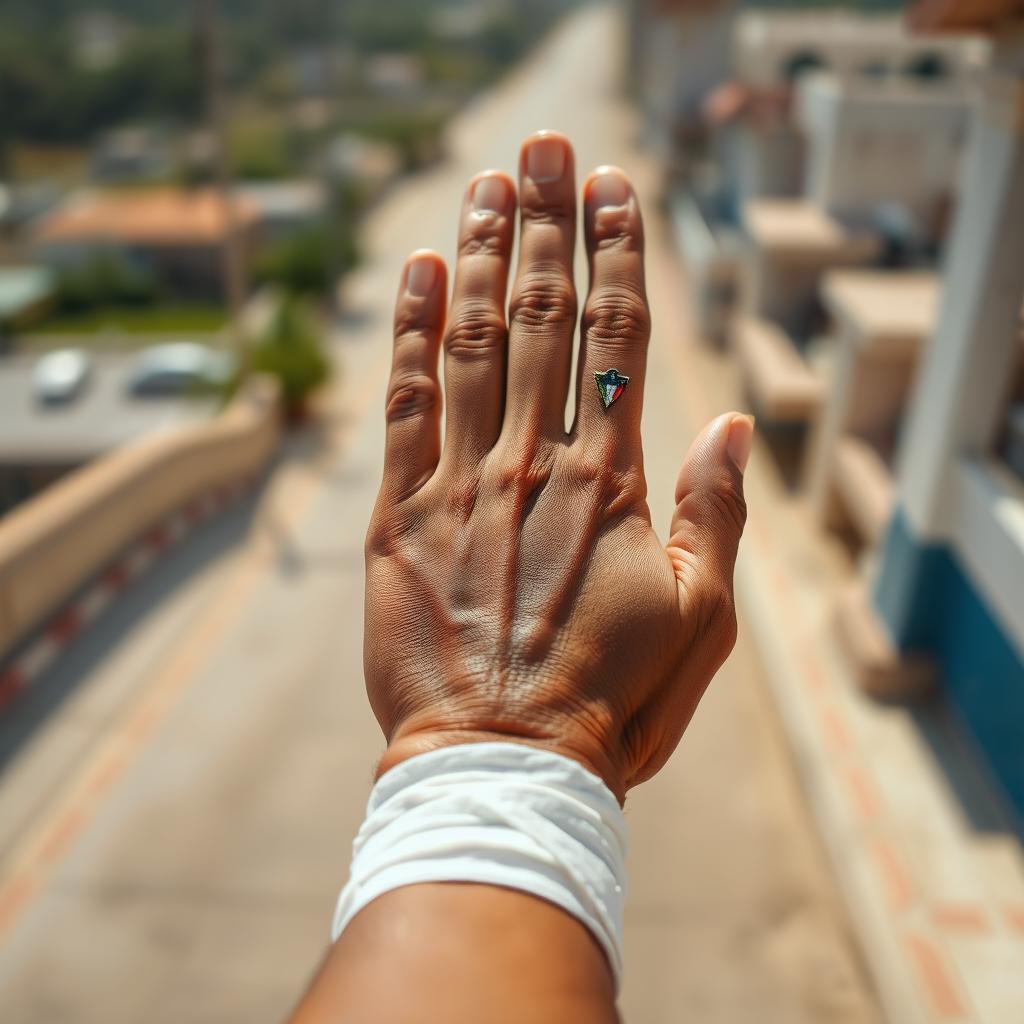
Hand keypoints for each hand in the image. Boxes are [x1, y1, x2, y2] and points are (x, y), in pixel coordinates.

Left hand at [364, 131, 751, 801]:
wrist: (501, 761)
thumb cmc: (612, 700)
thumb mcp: (701, 619)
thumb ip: (717, 516)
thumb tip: (729, 427)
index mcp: (610, 483)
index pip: (619, 339)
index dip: (618, 257)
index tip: (616, 191)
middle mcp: (534, 463)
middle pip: (544, 316)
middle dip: (548, 224)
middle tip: (549, 146)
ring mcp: (459, 485)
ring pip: (473, 342)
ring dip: (483, 254)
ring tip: (490, 181)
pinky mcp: (396, 517)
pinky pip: (401, 405)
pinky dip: (409, 332)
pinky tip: (418, 269)